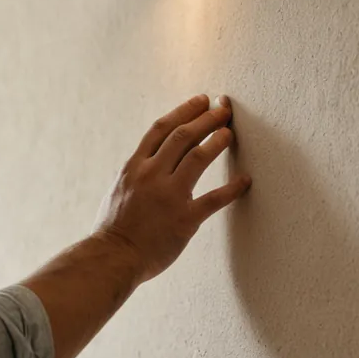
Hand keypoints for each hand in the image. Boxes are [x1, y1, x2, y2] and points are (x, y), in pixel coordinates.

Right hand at [92, 95, 251, 285]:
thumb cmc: (114, 228)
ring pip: (198, 157)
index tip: (201, 101)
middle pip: (183, 136)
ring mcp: (168, 195)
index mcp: (134, 166)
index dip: (183, 111)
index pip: (161, 129)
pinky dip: (233, 188)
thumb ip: (136, 172)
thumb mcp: (118, 189)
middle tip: (224, 109)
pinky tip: (245, 180)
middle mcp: (151, 175)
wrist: (113, 257)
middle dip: (206, 118)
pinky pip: (215, 199)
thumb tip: (151, 160)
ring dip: (218, 141)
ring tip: (230, 133)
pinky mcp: (184, 219)